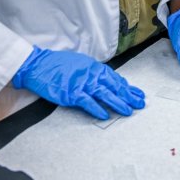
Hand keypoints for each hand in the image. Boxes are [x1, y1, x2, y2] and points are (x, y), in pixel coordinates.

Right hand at [12, 47, 144, 119]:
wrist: (39, 65)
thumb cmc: (60, 65)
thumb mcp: (82, 64)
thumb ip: (95, 73)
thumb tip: (109, 82)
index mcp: (95, 67)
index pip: (116, 79)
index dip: (128, 88)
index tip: (138, 94)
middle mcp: (91, 74)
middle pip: (114, 86)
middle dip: (129, 96)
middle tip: (140, 104)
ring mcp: (82, 83)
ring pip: (105, 93)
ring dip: (118, 102)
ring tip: (128, 110)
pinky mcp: (71, 92)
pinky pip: (87, 101)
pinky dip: (97, 108)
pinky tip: (105, 114)